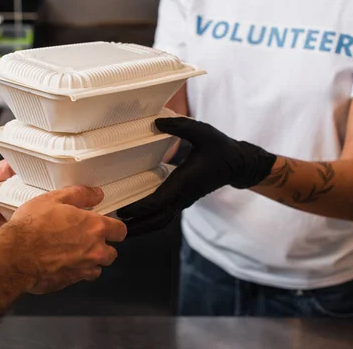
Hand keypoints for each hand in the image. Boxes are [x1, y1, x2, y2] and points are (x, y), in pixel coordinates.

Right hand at [5, 186, 127, 293]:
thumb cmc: (32, 227)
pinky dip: (75, 272)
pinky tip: (61, 263)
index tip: (107, 226)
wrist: (14, 255)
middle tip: (87, 239)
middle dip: (103, 247)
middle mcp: (94, 251)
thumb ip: (81, 195)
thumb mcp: (55, 198)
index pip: (120, 231)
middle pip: (112, 253)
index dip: (115, 228)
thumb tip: (96, 194)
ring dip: (90, 262)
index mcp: (95, 228)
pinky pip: (80, 278)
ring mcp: (83, 269)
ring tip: (73, 252)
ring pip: (97, 268)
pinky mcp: (69, 282)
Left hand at [117, 117, 275, 236]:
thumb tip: (156, 122)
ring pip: (161, 222)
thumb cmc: (221, 148)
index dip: (139, 208)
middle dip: (136, 227)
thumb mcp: (202, 131)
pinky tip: (136, 219)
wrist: (238, 164)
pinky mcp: (184, 199)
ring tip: (121, 230)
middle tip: (114, 231)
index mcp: (184, 182)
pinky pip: (164, 216)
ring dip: (141, 228)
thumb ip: (181, 126)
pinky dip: (149, 220)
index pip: (159, 202)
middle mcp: (183, 195)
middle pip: (157, 221)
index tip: (122, 211)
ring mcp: (184, 200)